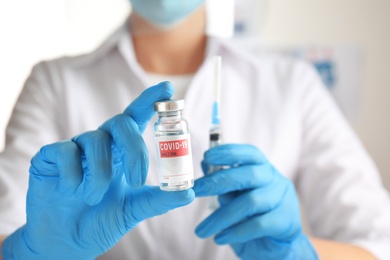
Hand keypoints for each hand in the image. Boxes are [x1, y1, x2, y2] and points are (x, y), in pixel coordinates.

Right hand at [2, 82, 194, 259]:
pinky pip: (64, 152)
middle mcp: (101, 144)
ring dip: (100, 173)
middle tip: (138, 180)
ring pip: (94, 139)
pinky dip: (73, 174)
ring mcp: (75, 149)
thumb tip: (189, 193)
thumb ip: (158, 200)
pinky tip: (72, 191)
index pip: (137, 117)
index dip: (151, 100)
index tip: (167, 89)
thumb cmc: (101, 220)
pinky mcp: (49, 157)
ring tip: (95, 198)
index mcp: (121, 151)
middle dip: (134, 149)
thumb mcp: (133, 210)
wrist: (66, 242)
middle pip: (120, 122)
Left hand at [193, 144, 316, 259]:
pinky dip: (236, 232)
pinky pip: (258, 224)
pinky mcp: (286, 222)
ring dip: (221, 216)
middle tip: (196, 191)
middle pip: (249, 174)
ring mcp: (283, 200)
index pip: (250, 153)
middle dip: (219, 181)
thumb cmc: (253, 216)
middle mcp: (275, 180)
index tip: (206, 156)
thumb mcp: (236, 197)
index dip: (229, 152)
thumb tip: (204, 164)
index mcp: (264, 169)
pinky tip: (219, 238)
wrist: (277, 246)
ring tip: (201, 230)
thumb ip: (224, 182)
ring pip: (250, 202)